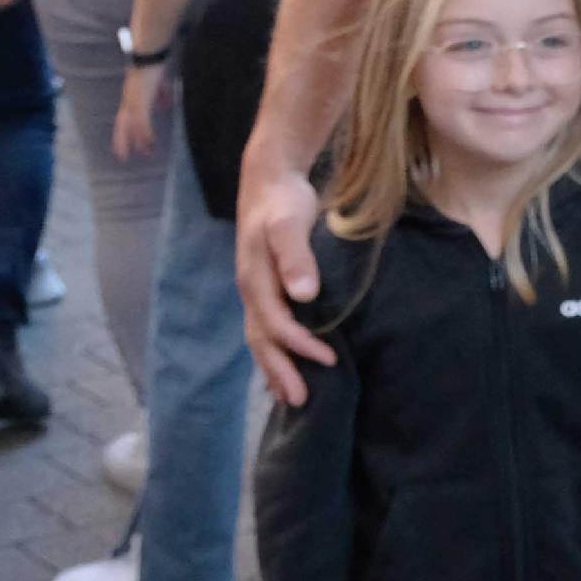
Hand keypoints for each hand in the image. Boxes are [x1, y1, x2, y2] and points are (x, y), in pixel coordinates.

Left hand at [114, 64, 163, 160]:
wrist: (150, 56)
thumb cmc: (154, 66)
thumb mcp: (159, 85)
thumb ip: (160, 96)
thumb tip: (164, 105)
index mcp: (131, 97)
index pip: (124, 118)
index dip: (123, 131)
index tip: (124, 143)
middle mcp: (128, 101)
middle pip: (122, 125)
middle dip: (122, 141)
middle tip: (122, 158)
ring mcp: (133, 102)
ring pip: (133, 127)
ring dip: (139, 141)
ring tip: (146, 154)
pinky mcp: (140, 102)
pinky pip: (142, 122)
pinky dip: (145, 134)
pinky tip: (150, 143)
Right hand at [238, 153, 336, 405]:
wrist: (269, 179)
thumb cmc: (281, 201)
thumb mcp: (288, 224)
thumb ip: (296, 256)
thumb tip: (303, 294)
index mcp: (255, 281)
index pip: (276, 326)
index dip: (299, 346)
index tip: (328, 361)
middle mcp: (252, 290)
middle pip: (261, 341)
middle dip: (279, 371)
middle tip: (300, 401)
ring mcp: (256, 289)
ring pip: (261, 337)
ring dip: (275, 366)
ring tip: (290, 395)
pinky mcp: (266, 285)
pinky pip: (267, 326)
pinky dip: (277, 348)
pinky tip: (289, 361)